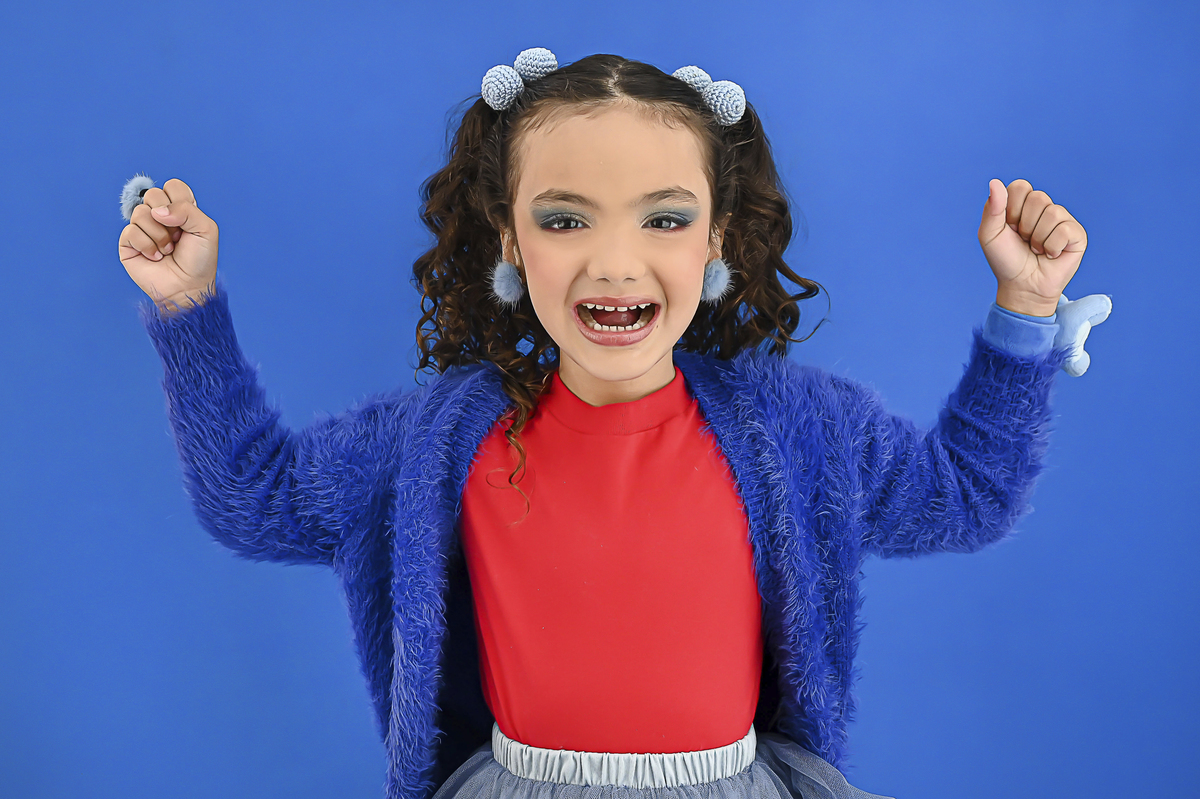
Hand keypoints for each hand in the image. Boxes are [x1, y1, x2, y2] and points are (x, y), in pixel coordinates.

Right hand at [119, 178, 218, 310]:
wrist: (188, 287)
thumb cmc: (199, 260)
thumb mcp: (206, 230)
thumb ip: (186, 210)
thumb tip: (157, 211)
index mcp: (179, 209)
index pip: (172, 186)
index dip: (180, 200)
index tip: (188, 221)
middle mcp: (159, 215)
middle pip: (153, 194)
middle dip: (169, 218)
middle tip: (178, 236)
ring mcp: (142, 228)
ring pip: (141, 212)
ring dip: (159, 236)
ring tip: (168, 250)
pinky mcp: (128, 242)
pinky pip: (130, 231)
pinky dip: (147, 246)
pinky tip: (155, 257)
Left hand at [978, 178, 1086, 315]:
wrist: (1022, 286)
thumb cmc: (1005, 260)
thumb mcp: (989, 235)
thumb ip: (992, 209)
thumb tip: (995, 182)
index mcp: (1023, 203)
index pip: (1020, 186)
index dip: (1011, 209)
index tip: (1008, 227)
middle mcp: (1044, 208)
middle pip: (1038, 197)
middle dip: (1025, 225)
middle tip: (1024, 240)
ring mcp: (1063, 219)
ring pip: (1052, 213)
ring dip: (1038, 238)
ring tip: (1036, 249)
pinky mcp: (1077, 234)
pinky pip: (1065, 229)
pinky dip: (1052, 246)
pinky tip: (1051, 255)